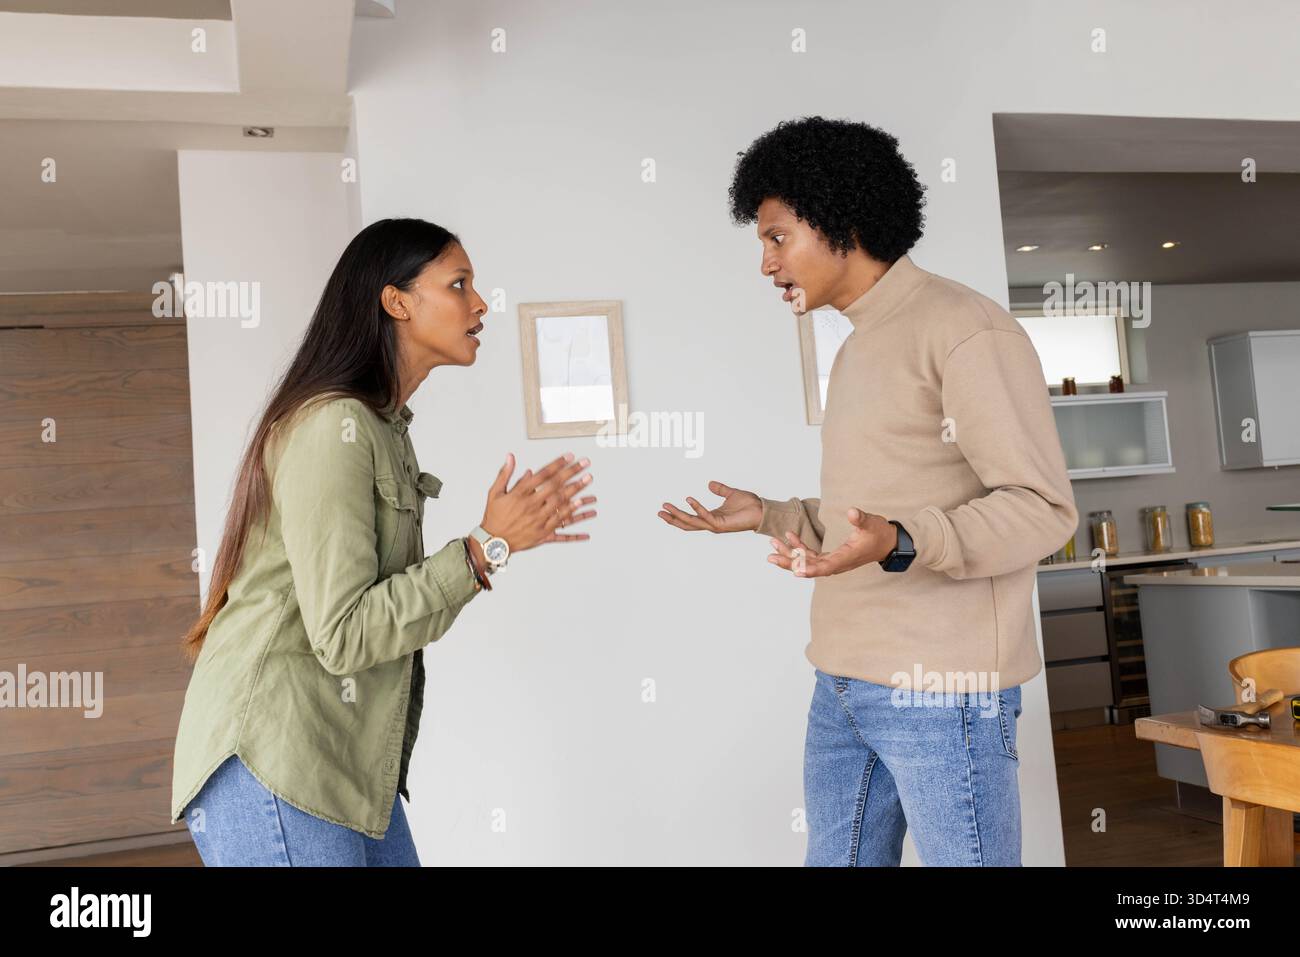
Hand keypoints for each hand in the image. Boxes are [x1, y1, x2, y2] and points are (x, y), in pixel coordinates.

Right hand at [480, 452, 596, 551]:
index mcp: (521, 494)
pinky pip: (562, 534)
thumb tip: (511, 457)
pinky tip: (586, 530)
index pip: (544, 475)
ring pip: (563, 509)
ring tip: (592, 491)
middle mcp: (532, 507)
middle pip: (557, 488)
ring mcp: (539, 522)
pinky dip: (575, 532)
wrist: (492, 541)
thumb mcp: (495, 493)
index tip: (570, 456)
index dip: (558, 465)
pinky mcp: (542, 535)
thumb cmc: (494, 516)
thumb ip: (505, 474)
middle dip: (573, 475)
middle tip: (586, 466)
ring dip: (578, 499)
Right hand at [658, 480, 761, 532]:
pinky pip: (705, 516)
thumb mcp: (731, 493)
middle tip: (659, 512)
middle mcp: (711, 523)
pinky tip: (688, 499)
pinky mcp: (721, 524)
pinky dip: (697, 508)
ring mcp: (715, 525)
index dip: (677, 515)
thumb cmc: (749, 505)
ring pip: (692, 522)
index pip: (690, 518)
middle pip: (687, 523)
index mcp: (711, 517)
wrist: (762, 510)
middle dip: (672, 519)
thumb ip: (720, 489)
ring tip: (666, 507)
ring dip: (678, 515)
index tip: (665, 508)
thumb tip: (709, 483)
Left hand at [766, 508, 896, 576]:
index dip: (810, 569)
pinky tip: (789, 537)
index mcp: (845, 558)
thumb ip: (861, 519)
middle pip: (810, 567)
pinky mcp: (832, 557)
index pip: (825, 567)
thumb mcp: (872, 524)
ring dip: (790, 554)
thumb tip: (852, 512)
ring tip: (772, 545)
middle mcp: (837, 564)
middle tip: (771, 556)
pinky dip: (800, 548)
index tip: (795, 570)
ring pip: (807, 562)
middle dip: (789, 562)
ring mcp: (833, 561)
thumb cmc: (879, 534)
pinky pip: (812, 555)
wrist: (887, 543)